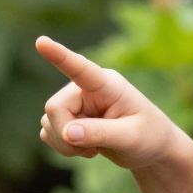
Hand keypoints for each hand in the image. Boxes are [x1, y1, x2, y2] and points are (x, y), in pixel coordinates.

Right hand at [36, 36, 184, 168]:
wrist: (152, 149)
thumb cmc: (149, 137)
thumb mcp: (131, 137)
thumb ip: (100, 133)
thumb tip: (68, 133)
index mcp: (107, 84)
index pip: (80, 68)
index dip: (59, 55)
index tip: (41, 42)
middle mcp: (86, 89)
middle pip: (54, 107)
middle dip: (65, 134)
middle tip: (92, 150)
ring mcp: (76, 103)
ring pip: (48, 122)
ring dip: (66, 144)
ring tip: (94, 149)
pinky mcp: (69, 118)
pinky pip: (47, 132)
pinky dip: (62, 147)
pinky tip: (86, 149)